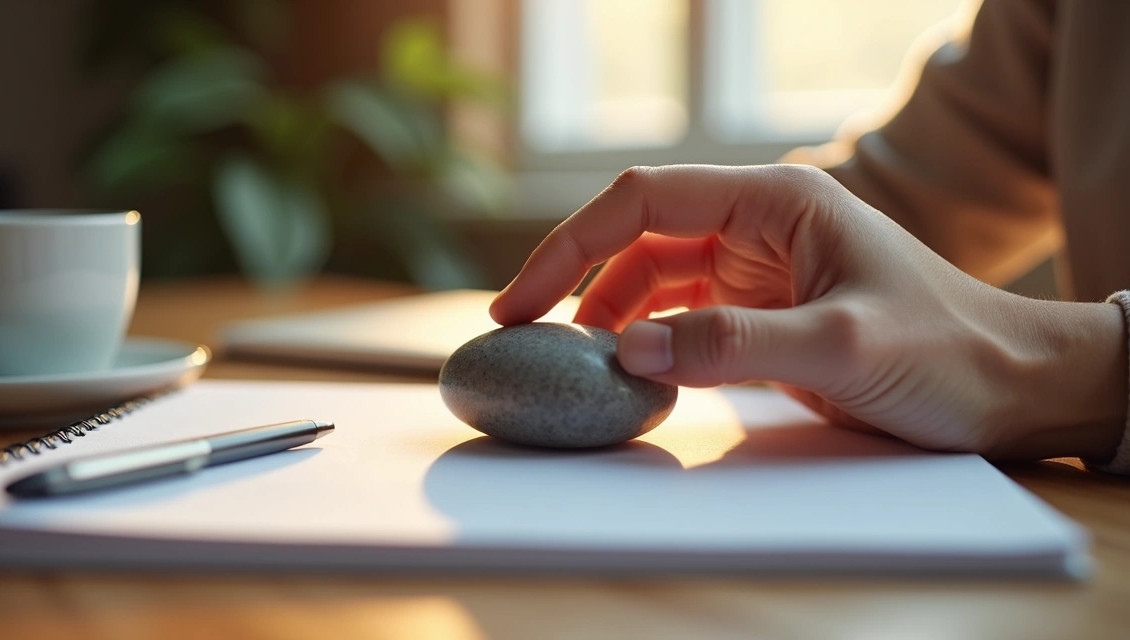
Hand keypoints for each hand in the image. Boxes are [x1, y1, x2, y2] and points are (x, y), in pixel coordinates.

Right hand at [490, 165, 1126, 459]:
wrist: (1009, 386)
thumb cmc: (945, 351)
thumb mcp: (840, 347)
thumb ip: (731, 346)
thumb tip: (625, 351)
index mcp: (775, 201)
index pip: (643, 201)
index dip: (570, 245)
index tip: (521, 300)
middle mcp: (758, 224)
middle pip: (637, 239)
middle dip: (575, 284)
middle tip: (523, 337)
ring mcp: (759, 268)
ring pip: (653, 280)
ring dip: (609, 318)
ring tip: (572, 366)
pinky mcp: (763, 312)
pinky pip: (683, 318)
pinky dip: (647, 343)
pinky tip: (628, 375)